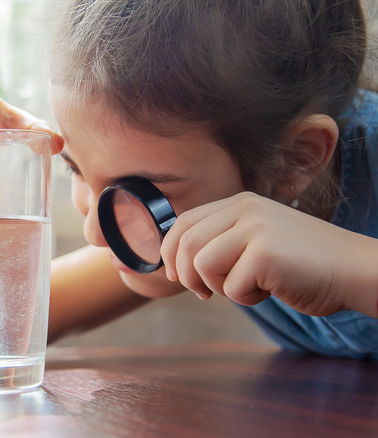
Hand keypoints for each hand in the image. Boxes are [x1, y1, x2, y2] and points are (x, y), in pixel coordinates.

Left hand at [160, 192, 377, 316]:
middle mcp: (245, 209)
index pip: (184, 221)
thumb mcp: (257, 239)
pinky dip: (247, 298)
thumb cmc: (303, 264)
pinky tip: (272, 289)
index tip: (174, 274)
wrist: (354, 270)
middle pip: (186, 243)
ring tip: (250, 287)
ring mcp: (256, 229)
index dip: (170, 250)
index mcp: (240, 203)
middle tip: (203, 293)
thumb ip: (223, 242)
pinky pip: (231, 287)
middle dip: (186, 274)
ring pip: (202, 264)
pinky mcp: (265, 254)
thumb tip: (177, 262)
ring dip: (220, 287)